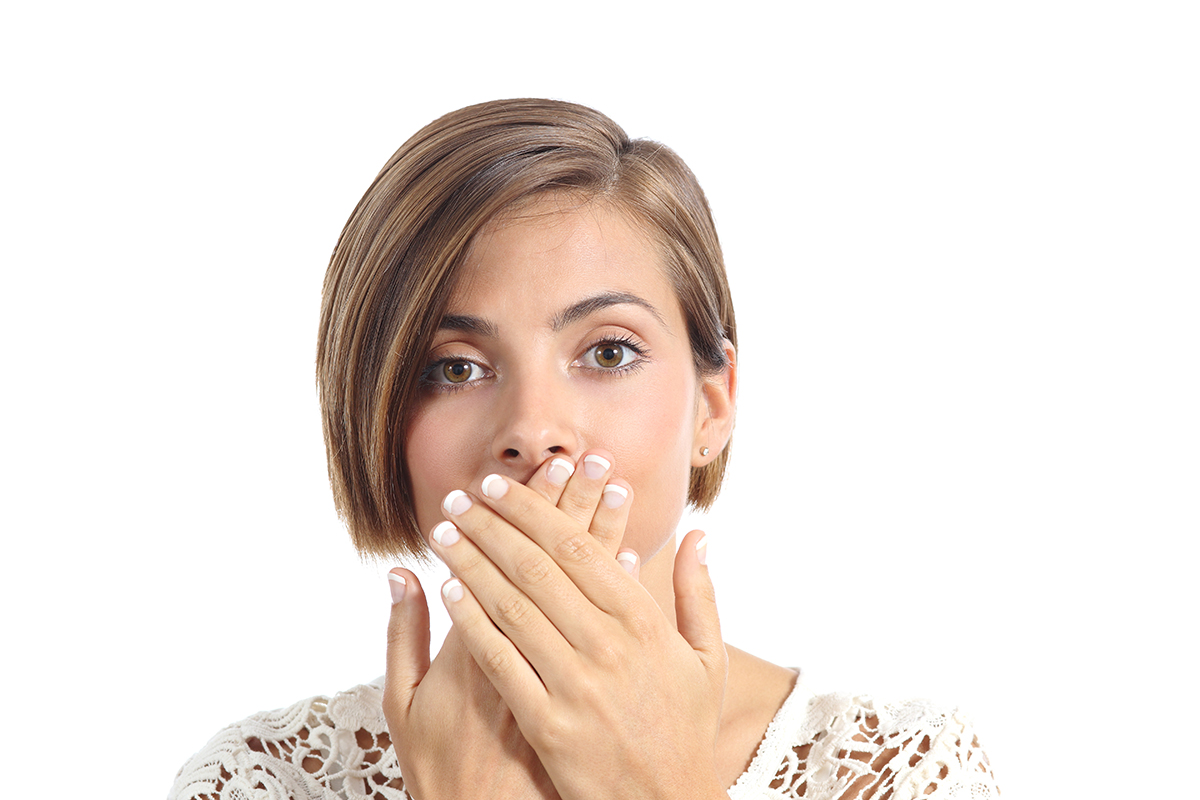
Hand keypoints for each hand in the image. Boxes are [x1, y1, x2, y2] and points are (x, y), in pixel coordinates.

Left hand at [429, 452, 727, 799]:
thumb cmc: (687, 729)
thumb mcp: (710, 660)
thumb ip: (699, 593)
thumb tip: (699, 534)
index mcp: (645, 621)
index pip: (578, 547)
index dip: (533, 511)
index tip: (501, 488)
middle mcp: (609, 645)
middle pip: (536, 568)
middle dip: (492, 526)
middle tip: (460, 498)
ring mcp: (577, 685)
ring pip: (512, 607)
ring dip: (471, 563)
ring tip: (443, 534)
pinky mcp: (548, 724)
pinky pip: (501, 663)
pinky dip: (472, 623)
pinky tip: (447, 592)